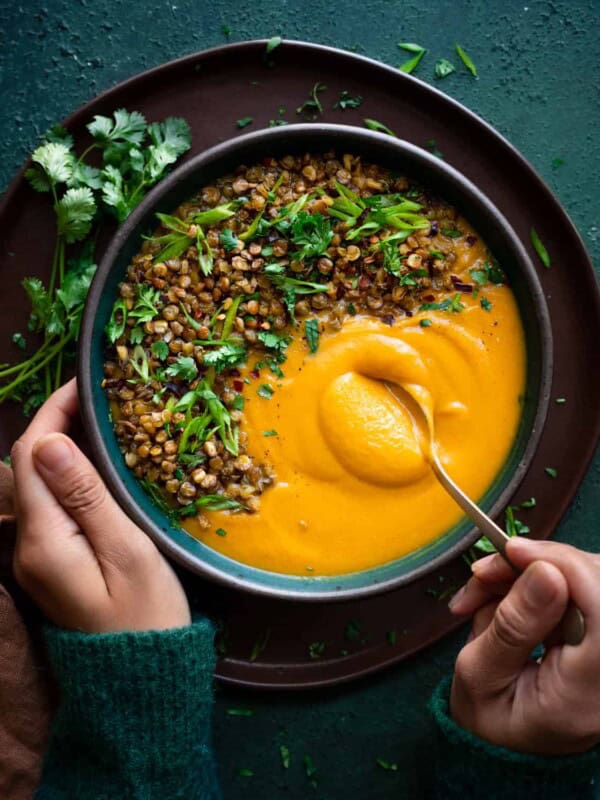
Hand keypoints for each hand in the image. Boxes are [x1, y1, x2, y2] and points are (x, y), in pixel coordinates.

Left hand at [11, 379, 190, 632]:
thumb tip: (48, 443)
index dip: (53, 412)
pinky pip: (50, 504)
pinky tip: (99, 465)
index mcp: (43, 540)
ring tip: (103, 420)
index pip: (31, 456)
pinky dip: (69, 474)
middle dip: (56, 422)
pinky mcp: (51, 562)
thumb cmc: (147, 615)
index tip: (86, 384)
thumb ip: (86, 498)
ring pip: (38, 484)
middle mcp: (27, 545)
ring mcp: (36, 556)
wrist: (140, 679)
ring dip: (63, 445)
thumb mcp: (127, 552)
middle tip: (100, 398)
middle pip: (28, 466)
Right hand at [448, 537, 599, 754]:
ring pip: (587, 575)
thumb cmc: (488, 717)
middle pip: (597, 581)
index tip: (511, 552)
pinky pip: (580, 585)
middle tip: (483, 574)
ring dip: (533, 569)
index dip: (563, 564)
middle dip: (538, 562)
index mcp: (590, 691)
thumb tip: (547, 571)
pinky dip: (538, 579)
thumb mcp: (478, 676)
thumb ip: (512, 625)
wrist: (508, 744)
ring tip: (484, 590)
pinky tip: (505, 593)